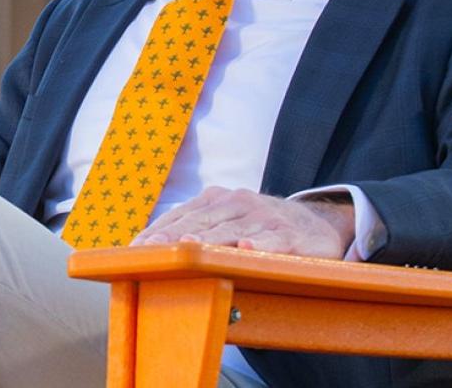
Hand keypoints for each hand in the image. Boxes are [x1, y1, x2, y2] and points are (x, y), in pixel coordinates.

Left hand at [130, 186, 354, 258]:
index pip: (179, 216)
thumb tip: (151, 249)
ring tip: (186, 248)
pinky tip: (245, 247)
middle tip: (149, 251)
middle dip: (171, 238)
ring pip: (230, 231)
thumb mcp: (228, 221)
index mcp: (216, 199)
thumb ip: (196, 230)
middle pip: (198, 222)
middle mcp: (237, 202)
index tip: (133, 250)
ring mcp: (263, 217)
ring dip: (207, 241)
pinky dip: (258, 244)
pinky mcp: (288, 235)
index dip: (155, 233)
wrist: (317, 222)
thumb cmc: (260, 227)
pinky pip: (271, 240)